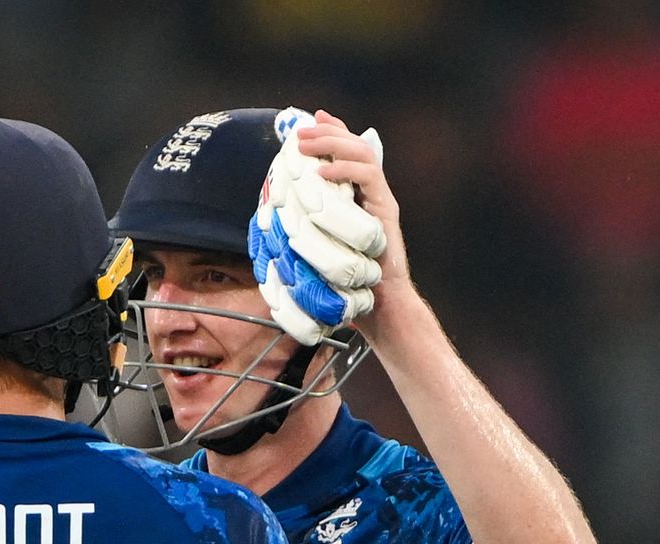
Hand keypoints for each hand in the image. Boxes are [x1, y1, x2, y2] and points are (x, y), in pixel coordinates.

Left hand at [248, 107, 388, 344]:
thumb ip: (304, 223)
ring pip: (363, 153)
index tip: (307, 121)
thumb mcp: (315, 245)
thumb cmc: (343, 280)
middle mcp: (370, 192)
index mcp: (356, 195)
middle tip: (298, 133)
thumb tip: (273, 211)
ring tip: (306, 145)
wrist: (377, 306)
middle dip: (325, 133)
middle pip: (354, 145)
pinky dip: (344, 169)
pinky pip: (369, 177)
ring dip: (333, 143)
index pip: (346, 152)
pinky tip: (321, 171)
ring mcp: (379, 199)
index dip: (330, 132)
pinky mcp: (386, 210)